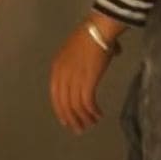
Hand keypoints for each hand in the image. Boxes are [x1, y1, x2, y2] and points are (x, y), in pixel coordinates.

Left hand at [49, 17, 117, 132]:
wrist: (98, 30)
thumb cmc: (90, 36)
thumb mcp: (76, 50)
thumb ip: (82, 61)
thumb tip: (105, 58)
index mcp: (57, 68)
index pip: (55, 95)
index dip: (60, 110)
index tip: (66, 121)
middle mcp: (62, 75)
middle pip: (64, 104)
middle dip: (72, 118)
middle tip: (80, 129)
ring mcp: (73, 78)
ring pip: (75, 106)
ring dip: (84, 117)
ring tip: (91, 123)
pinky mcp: (87, 81)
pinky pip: (87, 102)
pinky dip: (92, 111)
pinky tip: (98, 114)